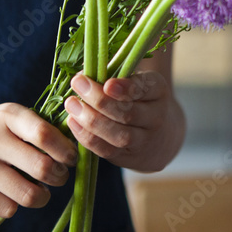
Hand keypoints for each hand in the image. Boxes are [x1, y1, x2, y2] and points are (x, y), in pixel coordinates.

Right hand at [0, 104, 77, 218]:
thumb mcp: (9, 116)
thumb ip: (39, 128)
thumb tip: (78, 148)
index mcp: (7, 115)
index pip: (46, 135)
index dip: (66, 151)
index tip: (71, 158)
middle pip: (42, 168)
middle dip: (60, 177)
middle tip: (59, 177)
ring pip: (27, 194)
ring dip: (43, 197)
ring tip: (42, 191)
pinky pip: (7, 209)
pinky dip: (16, 205)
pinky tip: (13, 194)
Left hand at [64, 70, 183, 172]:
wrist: (160, 136)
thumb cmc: (139, 100)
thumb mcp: (135, 82)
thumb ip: (113, 75)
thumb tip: (82, 74)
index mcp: (158, 91)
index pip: (145, 89)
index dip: (126, 88)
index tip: (107, 84)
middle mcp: (155, 118)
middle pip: (129, 113)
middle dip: (100, 100)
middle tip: (77, 84)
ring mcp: (143, 141)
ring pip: (119, 135)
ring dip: (91, 120)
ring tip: (72, 104)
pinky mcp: (128, 157)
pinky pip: (107, 150)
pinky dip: (87, 137)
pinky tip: (73, 122)